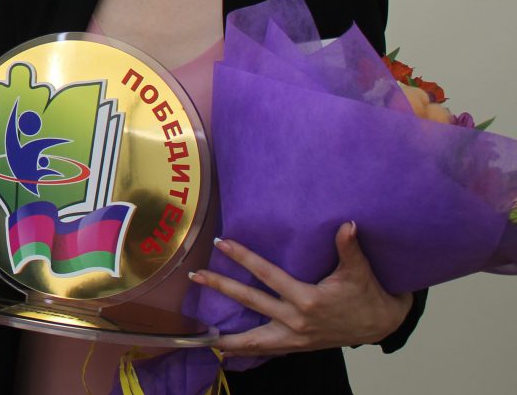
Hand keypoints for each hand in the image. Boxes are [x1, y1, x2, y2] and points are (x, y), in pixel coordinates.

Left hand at [197, 222, 413, 356]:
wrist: (381, 324)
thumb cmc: (368, 293)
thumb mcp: (359, 270)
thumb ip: (348, 248)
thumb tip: (347, 224)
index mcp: (308, 299)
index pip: (267, 275)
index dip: (244, 258)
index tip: (222, 244)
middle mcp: (297, 320)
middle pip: (250, 302)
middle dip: (221, 287)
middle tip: (196, 276)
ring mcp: (295, 337)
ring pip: (254, 339)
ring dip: (227, 335)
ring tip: (201, 335)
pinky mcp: (297, 346)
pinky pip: (266, 350)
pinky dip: (245, 351)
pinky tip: (225, 352)